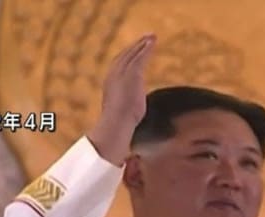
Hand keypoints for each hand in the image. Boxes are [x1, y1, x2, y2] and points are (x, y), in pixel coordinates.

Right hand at [87, 34, 155, 165]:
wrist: (116, 126)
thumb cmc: (118, 128)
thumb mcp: (124, 119)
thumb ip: (127, 118)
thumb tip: (130, 132)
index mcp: (111, 86)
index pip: (119, 67)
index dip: (128, 58)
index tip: (136, 52)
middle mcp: (114, 77)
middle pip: (125, 57)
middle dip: (135, 47)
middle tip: (146, 38)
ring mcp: (122, 75)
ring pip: (133, 54)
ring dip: (142, 44)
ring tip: (152, 37)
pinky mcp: (132, 75)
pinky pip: (140, 57)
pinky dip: (146, 48)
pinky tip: (153, 42)